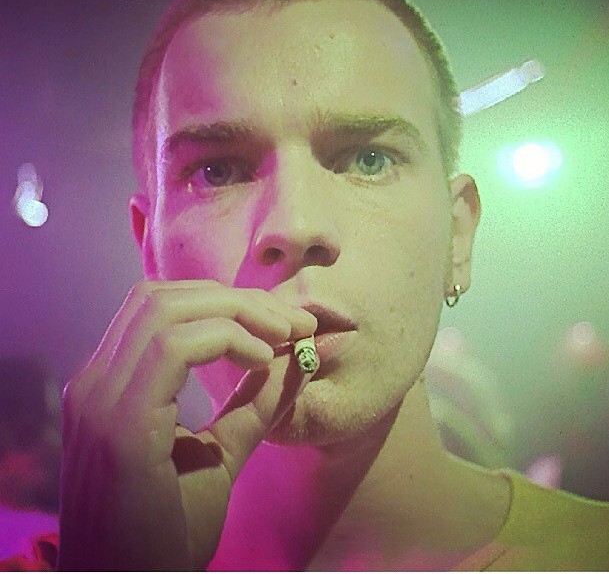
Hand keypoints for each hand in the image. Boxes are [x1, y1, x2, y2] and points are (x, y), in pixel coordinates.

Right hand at [57, 280, 316, 569]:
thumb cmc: (168, 530)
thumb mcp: (220, 455)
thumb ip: (252, 404)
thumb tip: (294, 357)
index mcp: (112, 386)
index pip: (163, 309)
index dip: (227, 303)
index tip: (285, 321)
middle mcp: (96, 383)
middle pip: (165, 297)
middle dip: (238, 299)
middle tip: (294, 320)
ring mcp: (100, 400)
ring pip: (167, 310)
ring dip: (237, 311)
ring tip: (284, 334)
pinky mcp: (118, 425)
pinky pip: (173, 347)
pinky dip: (225, 338)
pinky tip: (261, 358)